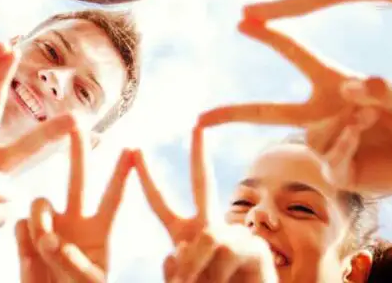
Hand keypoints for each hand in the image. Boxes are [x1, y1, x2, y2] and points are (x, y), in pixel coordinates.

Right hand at [15, 128, 135, 281]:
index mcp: (99, 233)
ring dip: (42, 220)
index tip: (132, 149)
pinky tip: (29, 256)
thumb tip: (50, 238)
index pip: (113, 198)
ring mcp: (49, 228)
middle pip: (78, 179)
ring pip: (41, 203)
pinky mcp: (25, 239)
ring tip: (45, 248)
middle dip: (78, 151)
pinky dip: (24, 239)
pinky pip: (20, 225)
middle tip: (78, 124)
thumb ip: (72, 261)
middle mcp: (74, 224)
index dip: (122, 174)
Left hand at [134, 126, 277, 281]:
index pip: (161, 204)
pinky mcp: (256, 248)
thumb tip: (179, 249)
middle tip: (197, 125)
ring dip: (197, 272)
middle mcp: (211, 227)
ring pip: (207, 238)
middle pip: (203, 183)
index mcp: (186, 234)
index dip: (147, 179)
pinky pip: (224, 252)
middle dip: (199, 154)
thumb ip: (175, 267)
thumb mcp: (184, 282)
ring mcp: (236, 235)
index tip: (135, 150)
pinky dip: (214, 275)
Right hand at [197, 20, 391, 199]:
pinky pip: (330, 157)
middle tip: (200, 119)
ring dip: (343, 125)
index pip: (296, 53)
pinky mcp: (338, 172)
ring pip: (315, 134)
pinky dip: (345, 143)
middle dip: (233, 114)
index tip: (243, 18)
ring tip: (370, 118)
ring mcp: (328, 144)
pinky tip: (362, 132)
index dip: (270, 34)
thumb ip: (380, 89)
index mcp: (333, 83)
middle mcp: (323, 112)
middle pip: (268, 113)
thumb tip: (349, 88)